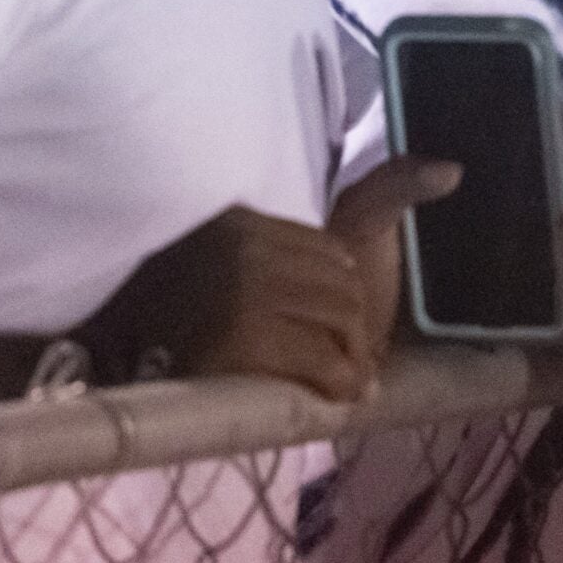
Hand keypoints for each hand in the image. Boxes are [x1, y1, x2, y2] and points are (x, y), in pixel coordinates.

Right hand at [86, 159, 457, 402]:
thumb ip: (373, 194)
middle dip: (353, 331)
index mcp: (250, 223)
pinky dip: (336, 385)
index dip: (344, 298)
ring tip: (342, 380)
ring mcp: (242, 298)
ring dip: (348, 361)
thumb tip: (455, 167)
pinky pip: (319, 365)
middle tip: (350, 362)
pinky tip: (334, 396)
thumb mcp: (264, 238)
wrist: (107, 348)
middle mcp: (248, 253)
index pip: (334, 258)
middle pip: (344, 294)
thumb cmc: (195, 298)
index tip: (336, 325)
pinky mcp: (237, 346)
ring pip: (338, 328)